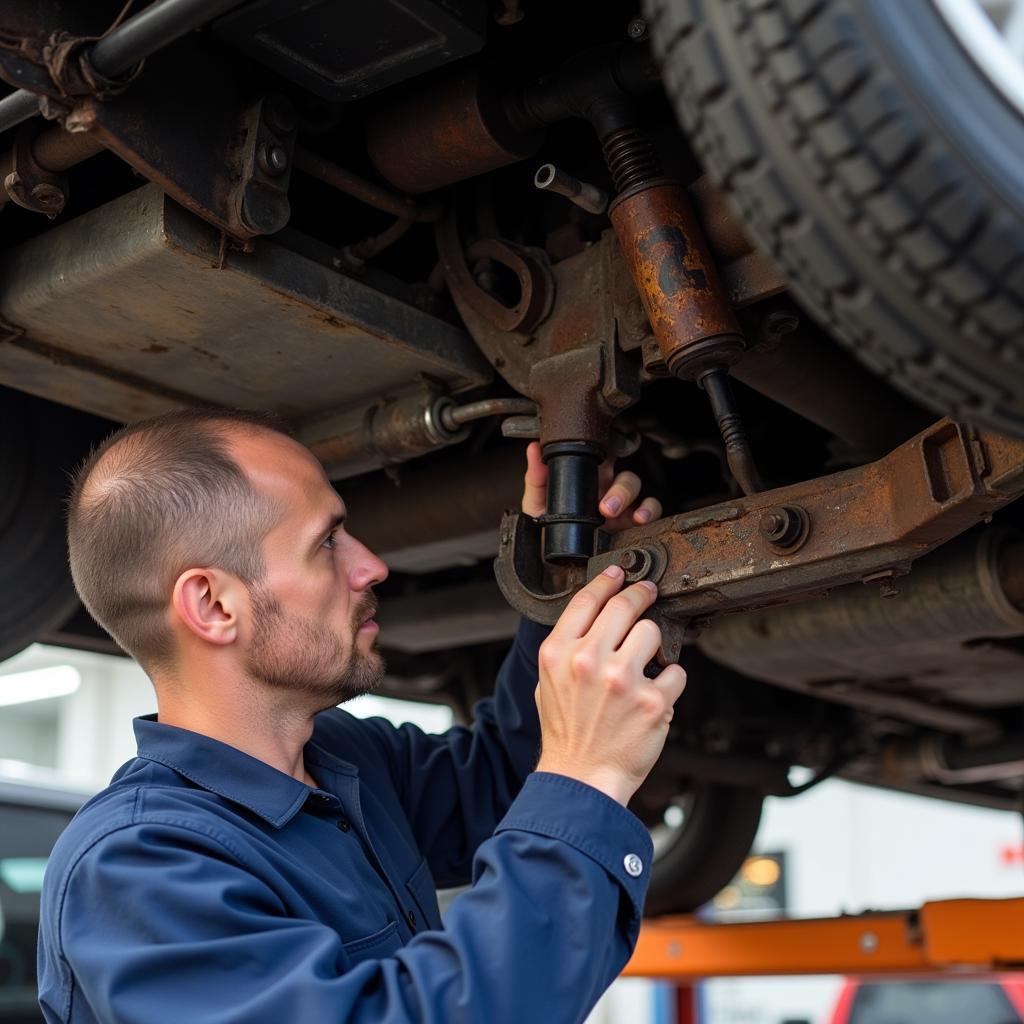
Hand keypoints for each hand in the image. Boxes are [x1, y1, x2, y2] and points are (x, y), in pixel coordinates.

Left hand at [521, 441, 661, 531]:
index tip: (605, 459)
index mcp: (589, 480)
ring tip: (624, 515)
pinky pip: (651, 510)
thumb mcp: (537, 503)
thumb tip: (533, 450)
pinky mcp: (633, 523)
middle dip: (620, 490)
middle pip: (625, 477)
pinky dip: (649, 511)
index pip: (605, 458)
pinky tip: (640, 520)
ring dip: (632, 499)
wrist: (554, 562)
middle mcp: (609, 490)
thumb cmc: (548, 529)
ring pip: (638, 490)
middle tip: (606, 508)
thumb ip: (536, 478)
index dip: (610, 453)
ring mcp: (624, 506)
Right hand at [534, 565, 687, 805]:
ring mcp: (623, 680)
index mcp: (559, 654)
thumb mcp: (547, 683)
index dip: (608, 581)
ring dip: (653, 645)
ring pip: (653, 633)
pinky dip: (670, 680)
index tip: (620, 574)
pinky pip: (675, 671)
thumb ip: (568, 648)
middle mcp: (589, 661)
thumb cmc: (566, 733)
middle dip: (641, 594)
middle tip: (649, 593)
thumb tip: (594, 616)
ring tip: (645, 664)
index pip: (587, 600)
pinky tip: (656, 693)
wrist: (581, 779)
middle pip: (625, 606)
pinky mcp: (653, 702)